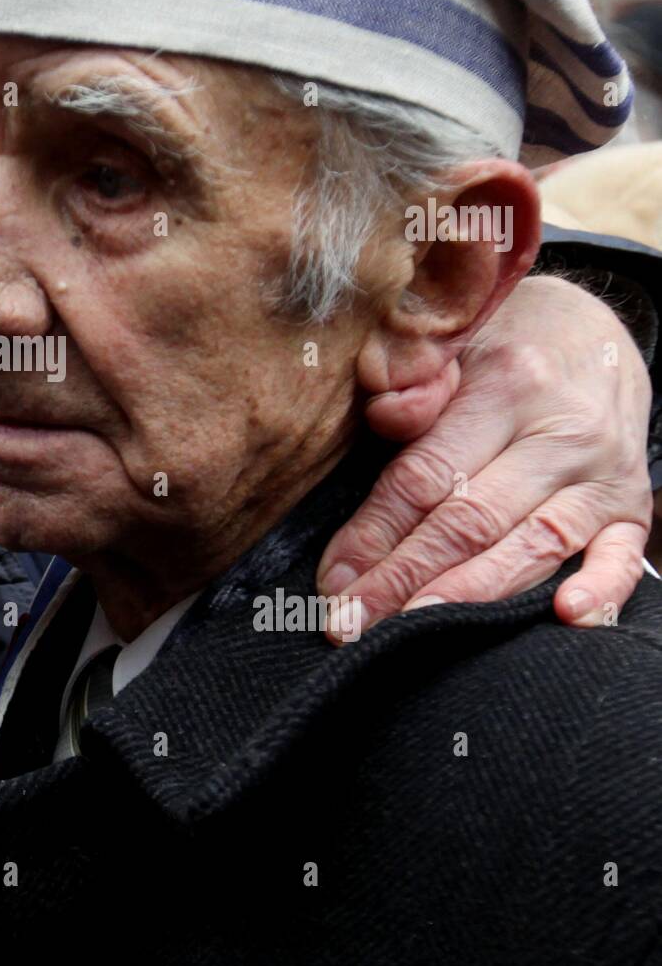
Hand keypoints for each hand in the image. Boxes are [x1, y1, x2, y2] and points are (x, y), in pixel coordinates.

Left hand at [317, 275, 652, 638]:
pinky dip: (600, 590)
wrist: (594, 334)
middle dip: (404, 578)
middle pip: (471, 521)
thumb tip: (385, 416)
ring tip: (410, 631)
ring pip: (533, 547)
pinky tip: (561, 617)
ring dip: (468, 597)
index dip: (374, 533)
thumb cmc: (499, 347)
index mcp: (506, 385)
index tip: (334, 580)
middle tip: (351, 623)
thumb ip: (413, 377)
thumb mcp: (452, 341)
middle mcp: (561, 433)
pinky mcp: (633, 505)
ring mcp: (605, 474)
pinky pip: (623, 556)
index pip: (427, 475)